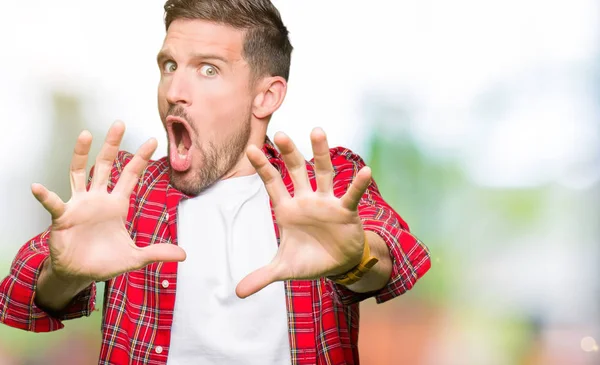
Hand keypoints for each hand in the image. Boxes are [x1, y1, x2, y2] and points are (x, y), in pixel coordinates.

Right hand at [32, 121, 185, 282]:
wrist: (81, 274)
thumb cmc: (105, 262)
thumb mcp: (135, 257)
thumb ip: (157, 252)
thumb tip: (183, 254)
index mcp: (117, 204)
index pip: (131, 176)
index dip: (141, 158)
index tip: (152, 141)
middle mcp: (99, 199)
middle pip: (106, 165)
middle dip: (112, 145)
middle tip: (119, 124)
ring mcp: (79, 205)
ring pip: (79, 173)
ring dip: (81, 154)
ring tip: (85, 134)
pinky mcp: (63, 217)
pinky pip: (53, 204)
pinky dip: (45, 196)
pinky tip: (38, 188)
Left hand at [235, 128, 371, 297]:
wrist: (337, 265)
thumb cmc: (309, 259)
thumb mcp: (284, 269)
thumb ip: (262, 276)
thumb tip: (237, 293)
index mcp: (287, 209)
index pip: (272, 183)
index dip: (262, 167)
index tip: (249, 148)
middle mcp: (306, 199)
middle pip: (296, 170)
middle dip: (289, 153)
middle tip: (281, 133)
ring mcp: (326, 202)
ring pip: (323, 173)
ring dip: (320, 153)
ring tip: (317, 131)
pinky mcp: (346, 211)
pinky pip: (351, 195)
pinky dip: (358, 184)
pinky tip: (366, 171)